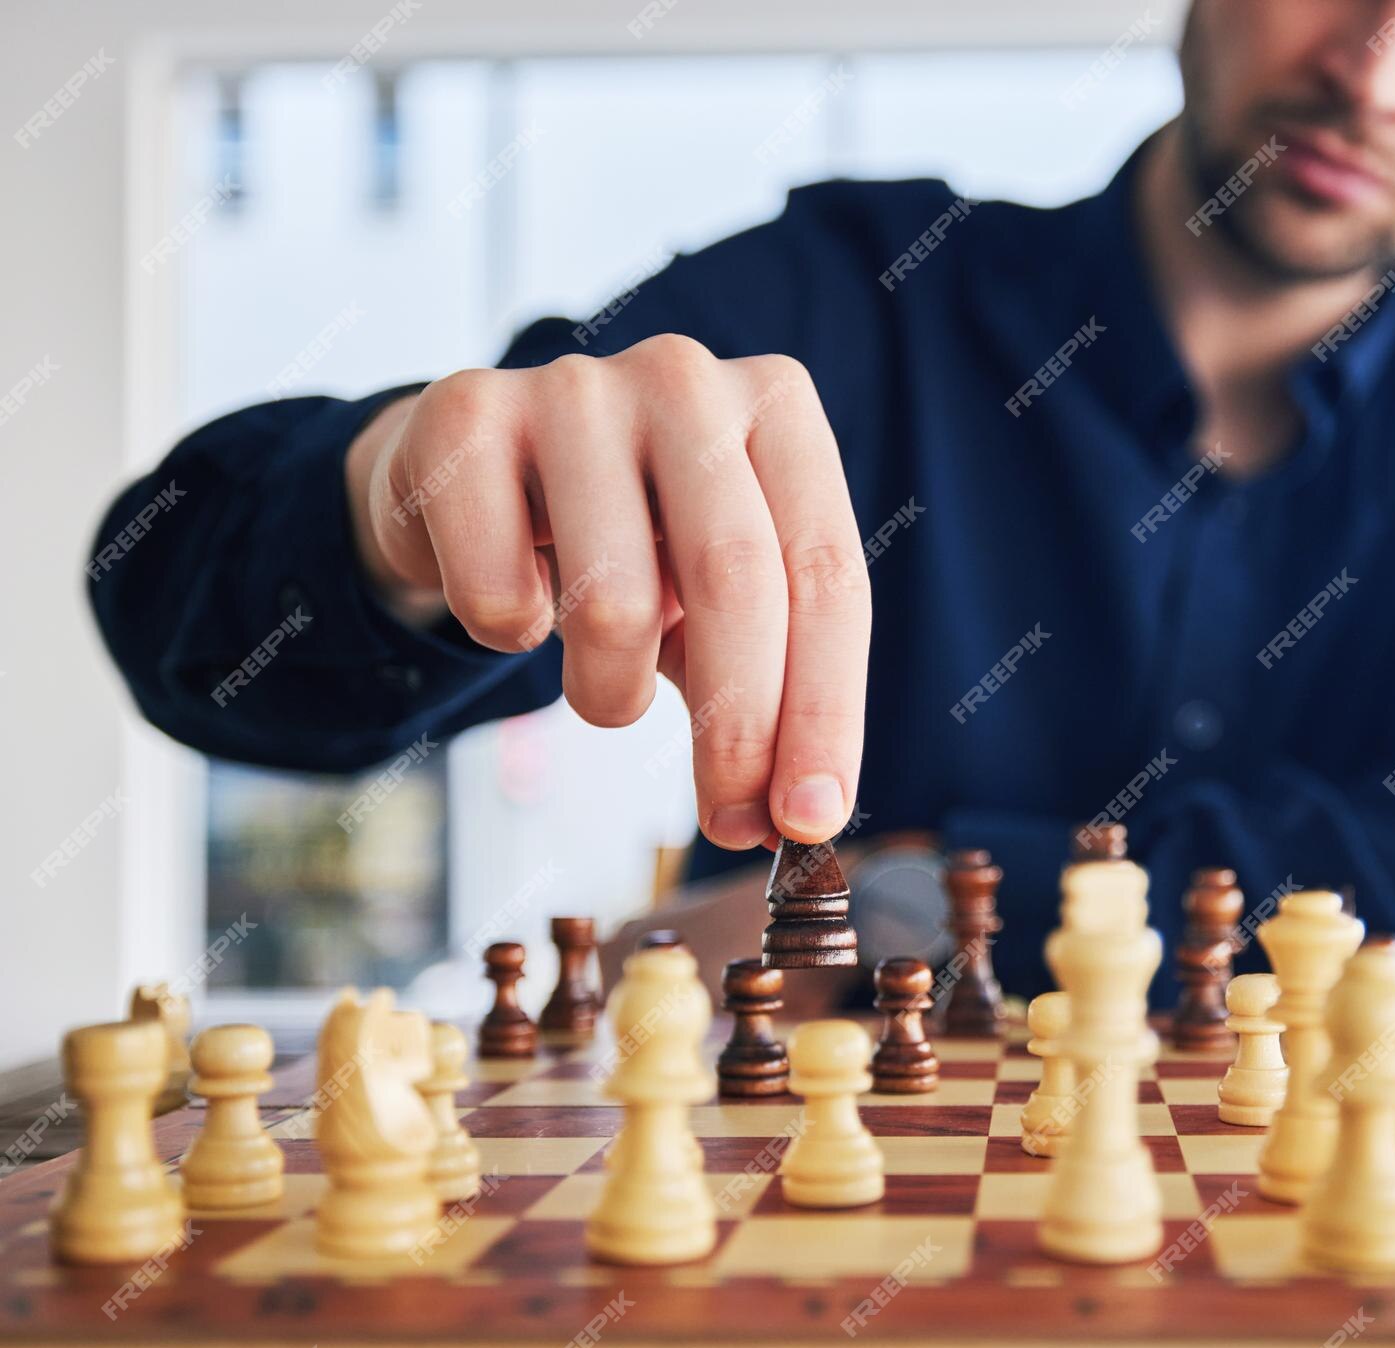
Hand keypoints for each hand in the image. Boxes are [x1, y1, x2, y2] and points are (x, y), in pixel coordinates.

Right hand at [344, 335, 869, 848]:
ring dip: (611, 691)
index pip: (828, 575)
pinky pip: (500, 595)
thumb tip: (793, 816)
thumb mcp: (720, 598)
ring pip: (613, 602)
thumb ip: (772, 688)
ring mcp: (574, 387)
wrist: (474, 470)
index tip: (810, 818)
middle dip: (739, 731)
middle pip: (736, 582)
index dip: (825, 710)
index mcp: (780, 410)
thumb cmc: (632, 544)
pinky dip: (510, 637)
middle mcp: (686, 378)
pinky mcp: (466, 415)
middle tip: (731, 822)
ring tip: (607, 683)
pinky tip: (519, 604)